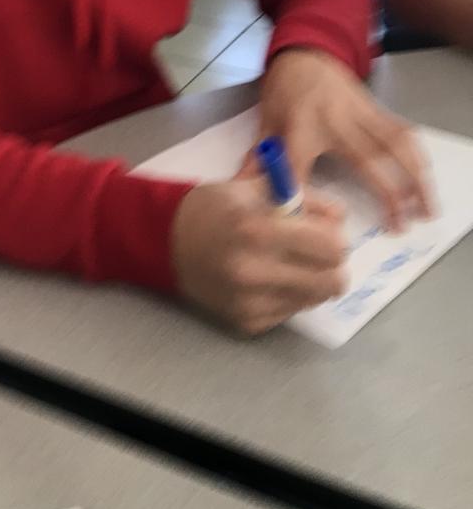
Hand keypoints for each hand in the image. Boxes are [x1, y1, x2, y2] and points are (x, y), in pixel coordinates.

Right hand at [172, 178, 346, 334]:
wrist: (167, 240)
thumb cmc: (217, 207)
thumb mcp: (257, 187)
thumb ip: (306, 199)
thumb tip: (341, 222)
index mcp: (258, 228)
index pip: (332, 248)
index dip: (333, 238)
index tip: (321, 233)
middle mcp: (254, 270)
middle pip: (333, 282)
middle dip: (330, 265)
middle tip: (314, 254)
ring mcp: (250, 301)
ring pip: (315, 299)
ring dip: (310, 281)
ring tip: (286, 264)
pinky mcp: (246, 322)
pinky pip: (290, 312)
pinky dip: (286, 296)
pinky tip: (263, 280)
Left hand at [251, 48, 433, 231]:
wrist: (305, 53)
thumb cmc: (282, 91)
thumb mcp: (265, 123)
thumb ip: (258, 159)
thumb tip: (239, 190)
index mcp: (299, 125)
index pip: (299, 163)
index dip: (301, 192)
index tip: (309, 219)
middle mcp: (334, 119)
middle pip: (367, 158)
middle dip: (389, 193)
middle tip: (401, 226)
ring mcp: (359, 112)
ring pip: (395, 144)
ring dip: (414, 176)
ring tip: (425, 207)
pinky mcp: (374, 108)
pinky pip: (400, 132)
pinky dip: (415, 154)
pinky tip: (423, 176)